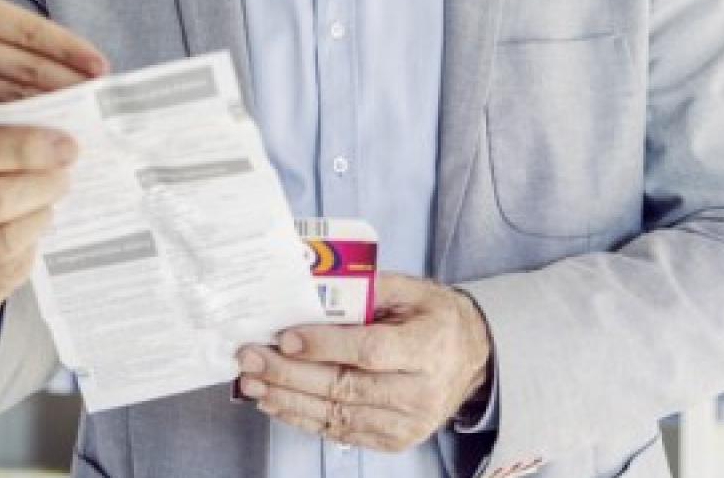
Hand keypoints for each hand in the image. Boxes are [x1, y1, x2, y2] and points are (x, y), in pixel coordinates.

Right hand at [0, 0, 107, 116]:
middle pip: (26, 68)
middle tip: (106, 93)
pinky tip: (41, 126)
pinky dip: (16, 120)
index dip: (67, 48)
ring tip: (86, 110)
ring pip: (10, 96)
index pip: (24, 28)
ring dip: (50, 105)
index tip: (100, 63)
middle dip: (70, 82)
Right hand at [0, 123, 77, 327]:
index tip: (64, 145)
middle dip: (39, 184)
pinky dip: (30, 248)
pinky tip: (32, 232)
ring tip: (50, 202)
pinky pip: (8, 270)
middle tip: (64, 175)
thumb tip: (53, 136)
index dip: (23, 148)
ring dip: (39, 216)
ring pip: (2, 239)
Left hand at [236, 273, 492, 452]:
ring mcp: (406, 423)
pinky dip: (303, 417)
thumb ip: (368, 288)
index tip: (285, 337)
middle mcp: (419, 392)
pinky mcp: (393, 440)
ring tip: (251, 381)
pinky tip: (274, 401)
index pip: (370, 350)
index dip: (325, 346)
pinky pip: (340, 432)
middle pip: (346, 386)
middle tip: (250, 358)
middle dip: (290, 373)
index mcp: (427, 348)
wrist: (472, 360)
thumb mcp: (412, 290)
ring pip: (337, 413)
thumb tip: (313, 284)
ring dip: (288, 398)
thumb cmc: (434, 318)